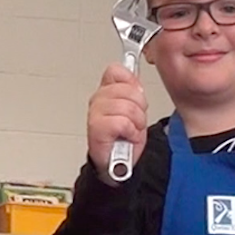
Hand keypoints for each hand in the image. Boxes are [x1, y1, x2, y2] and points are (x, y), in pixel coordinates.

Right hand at [88, 63, 147, 184]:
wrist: (119, 163)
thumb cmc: (125, 137)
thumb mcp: (135, 108)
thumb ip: (134, 91)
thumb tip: (136, 81)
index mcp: (106, 91)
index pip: (116, 71)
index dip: (131, 82)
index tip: (135, 97)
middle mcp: (98, 99)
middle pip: (128, 89)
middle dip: (139, 107)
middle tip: (134, 119)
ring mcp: (95, 113)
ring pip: (127, 106)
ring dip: (136, 122)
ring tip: (130, 129)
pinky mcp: (96, 128)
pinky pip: (122, 122)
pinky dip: (130, 131)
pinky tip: (126, 136)